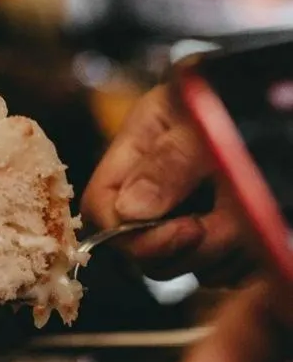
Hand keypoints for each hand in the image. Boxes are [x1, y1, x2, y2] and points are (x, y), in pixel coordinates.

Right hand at [81, 85, 246, 281]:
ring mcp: (192, 210)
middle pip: (137, 246)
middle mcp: (160, 180)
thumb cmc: (256, 91)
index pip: (102, 205)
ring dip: (221, 251)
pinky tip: (259, 226)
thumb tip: (130, 212)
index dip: (128, 232)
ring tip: (250, 214)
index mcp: (142, 143)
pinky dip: (241, 258)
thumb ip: (171, 160)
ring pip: (183, 262)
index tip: (181, 232)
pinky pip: (220, 270)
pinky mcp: (225, 234)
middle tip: (221, 227)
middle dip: (182, 246)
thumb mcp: (207, 114)